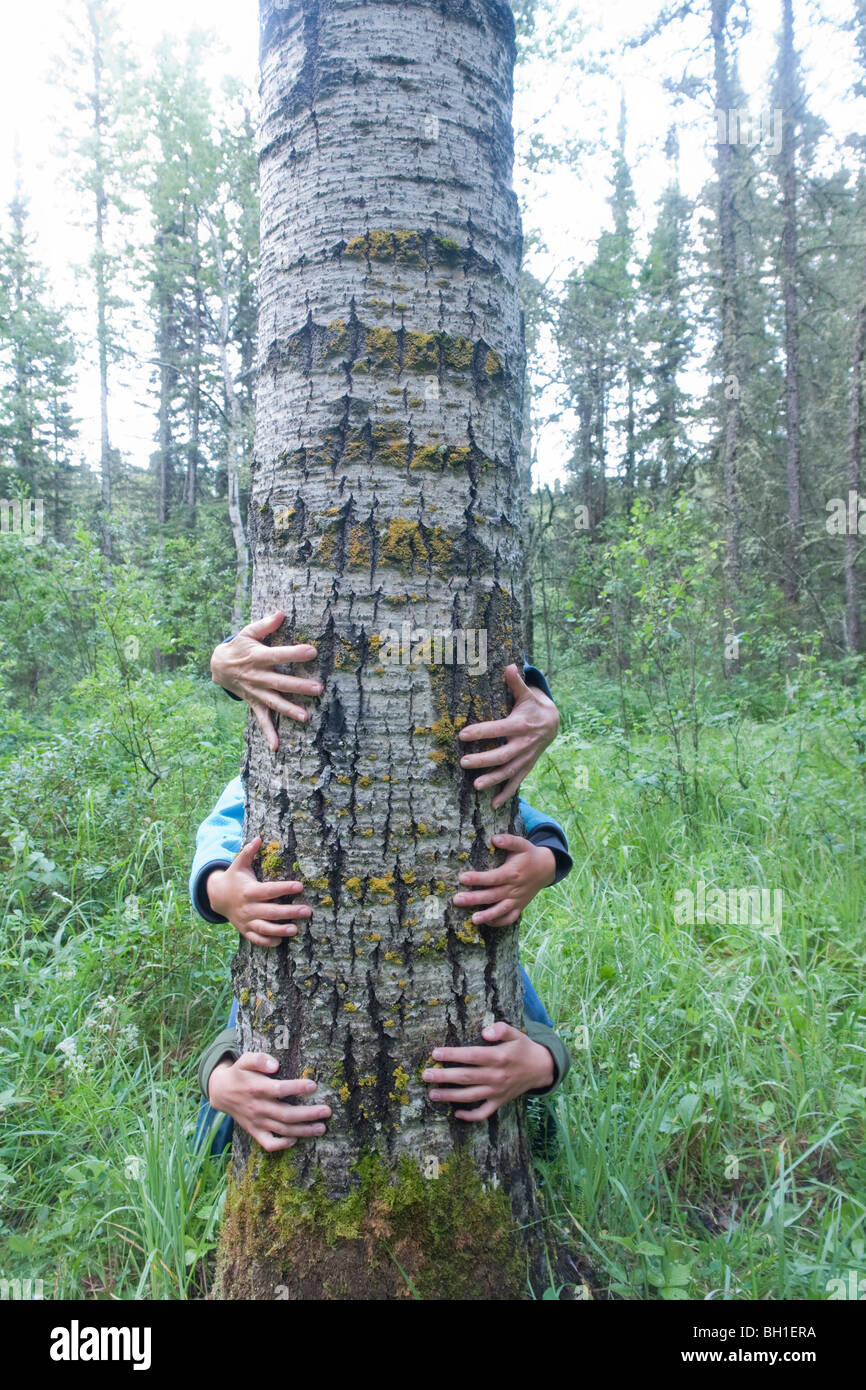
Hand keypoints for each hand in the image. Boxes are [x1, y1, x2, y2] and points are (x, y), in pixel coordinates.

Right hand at [207, 838, 311, 946]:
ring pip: (264, 928)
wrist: (217, 897)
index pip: (269, 890)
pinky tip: (281, 940)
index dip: (284, 888)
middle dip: (289, 912)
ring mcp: (246, 921)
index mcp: (249, 891)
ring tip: (296, 930)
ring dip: (280, 930)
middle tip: (307, 910)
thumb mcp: (239, 864)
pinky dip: (268, 941)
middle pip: (270, 911)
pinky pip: (257, 939)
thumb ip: (248, 852)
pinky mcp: (245, 930)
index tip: (300, 885)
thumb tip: (258, 838)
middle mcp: (248, 908)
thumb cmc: (234, 878)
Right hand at [208, 1053, 331, 1153]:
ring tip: (322, 1128)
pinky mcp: (255, 1131)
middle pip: (286, 1114)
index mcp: (257, 1088)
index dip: (297, 1088)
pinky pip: (268, 1144)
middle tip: (327, 1111)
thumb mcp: (245, 1060)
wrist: (221, 1092)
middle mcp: (258, 1107)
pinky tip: (296, 1139)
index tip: (314, 1085)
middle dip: (308, 1114)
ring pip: (282, 1130)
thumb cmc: (240, 1073)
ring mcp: (257, 1122)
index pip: (280, 1090)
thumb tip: (275, 1065)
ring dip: (303, 1131)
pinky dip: (282, 1145)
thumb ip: (259, 1059)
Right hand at [210, 610, 322, 750]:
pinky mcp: (254, 702)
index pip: (278, 655)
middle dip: (299, 686)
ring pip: (274, 702)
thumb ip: (264, 625)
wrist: (218, 666)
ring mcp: (256, 692)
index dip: (294, 653)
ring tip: (305, 717)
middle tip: (318, 689)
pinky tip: (276, 746)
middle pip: (280, 682)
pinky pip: (261, 719)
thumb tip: (281, 613)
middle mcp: (257, 677)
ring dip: (289, 710)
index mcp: (258, 657)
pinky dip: (268, 733)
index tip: (312, 651)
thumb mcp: (247, 632)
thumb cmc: (238, 647)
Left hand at [422, 1022, 554, 1121]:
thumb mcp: (516, 1033)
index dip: (452, 1055)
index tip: (435, 1053)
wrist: (541, 1068)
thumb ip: (501, 1029)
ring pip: (470, 1096)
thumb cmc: (523, 1048)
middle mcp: (497, 1076)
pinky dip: (470, 1116)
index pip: (471, 1056)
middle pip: (466, 1077)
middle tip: (425, 1075)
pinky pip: (484, 1113)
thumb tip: (485, 1032)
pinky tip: (456, 1114)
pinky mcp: (500, 1102)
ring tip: (432, 1094)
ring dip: (450, 1096)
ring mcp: (497, 1091)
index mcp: (499, 1057)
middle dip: (443, 1076)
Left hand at [452, 834, 555, 925]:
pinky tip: (486, 922)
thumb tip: (494, 838)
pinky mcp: (519, 906)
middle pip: (492, 895)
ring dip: (487, 916)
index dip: (477, 878)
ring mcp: (517, 900)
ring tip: (473, 919)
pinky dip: (499, 922)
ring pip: (501, 910)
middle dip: (474, 899)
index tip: (462, 878)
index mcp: (512, 873)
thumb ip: (509, 840)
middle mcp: (514, 889)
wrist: (546, 868)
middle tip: (457, 900)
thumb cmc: (529, 854)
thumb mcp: (522, 844)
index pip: (492, 878)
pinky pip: (510, 918)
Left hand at [457, 664, 558, 806]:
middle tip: (463, 762)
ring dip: (493, 780)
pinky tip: (492, 804)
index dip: (480, 731)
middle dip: (483, 760)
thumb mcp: (527, 694)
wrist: (553, 722)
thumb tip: (510, 665)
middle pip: (502, 755)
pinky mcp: (526, 767)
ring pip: (508, 772)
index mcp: (521, 725)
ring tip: (475, 786)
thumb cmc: (533, 706)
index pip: (498, 729)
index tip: (462, 734)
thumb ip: (516, 683)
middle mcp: (524, 744)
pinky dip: (506, 794)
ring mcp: (525, 758)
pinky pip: (516, 783)